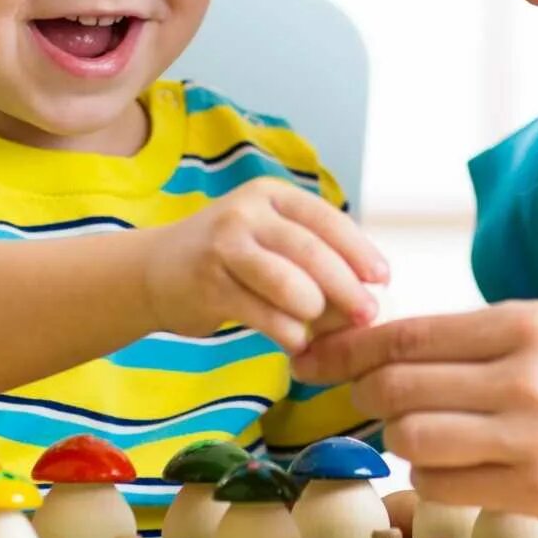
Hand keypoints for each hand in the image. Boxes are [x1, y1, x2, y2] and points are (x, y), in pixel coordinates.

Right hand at [143, 179, 387, 352]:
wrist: (154, 270)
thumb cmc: (229, 258)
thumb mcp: (270, 239)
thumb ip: (313, 257)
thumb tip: (366, 295)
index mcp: (272, 194)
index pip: (327, 219)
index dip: (360, 250)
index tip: (383, 278)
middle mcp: (247, 212)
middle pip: (310, 250)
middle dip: (346, 286)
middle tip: (368, 314)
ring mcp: (224, 246)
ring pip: (286, 281)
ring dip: (316, 310)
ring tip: (325, 329)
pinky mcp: (208, 283)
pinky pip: (260, 312)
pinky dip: (287, 332)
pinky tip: (297, 343)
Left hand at [293, 300, 537, 529]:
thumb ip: (490, 342)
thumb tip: (400, 350)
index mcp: (530, 323)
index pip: (409, 333)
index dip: (349, 347)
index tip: (315, 354)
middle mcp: (525, 374)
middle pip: (397, 385)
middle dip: (370, 396)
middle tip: (371, 402)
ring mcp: (533, 437)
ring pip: (411, 439)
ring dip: (403, 442)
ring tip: (429, 440)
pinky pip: (447, 487)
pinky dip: (435, 480)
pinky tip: (460, 470)